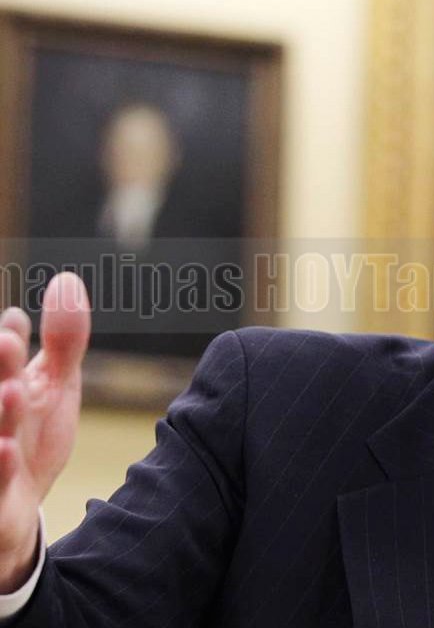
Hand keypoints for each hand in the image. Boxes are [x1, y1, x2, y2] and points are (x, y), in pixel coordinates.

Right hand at [0, 273, 89, 592]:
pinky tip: (8, 449)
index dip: (7, 349)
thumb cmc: (28, 438)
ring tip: (12, 391)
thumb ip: (63, 339)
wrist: (13, 515)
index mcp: (0, 387)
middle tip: (9, 345)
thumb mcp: (52, 386)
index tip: (16, 330)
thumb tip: (66, 280)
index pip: (2, 364)